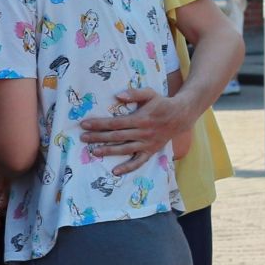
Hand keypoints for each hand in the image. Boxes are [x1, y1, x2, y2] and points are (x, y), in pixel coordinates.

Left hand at [77, 88, 192, 175]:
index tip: (85, 124)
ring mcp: (147, 144)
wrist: (181, 116)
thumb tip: (118, 96)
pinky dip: (128, 168)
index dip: (99, 124)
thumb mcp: (150, 94)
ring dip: (109, 152)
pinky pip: (139, 162)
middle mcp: (143, 133)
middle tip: (83, 138)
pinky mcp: (151, 151)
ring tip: (94, 152)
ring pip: (125, 150)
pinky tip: (115, 171)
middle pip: (117, 137)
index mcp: (141, 119)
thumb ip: (135, 93)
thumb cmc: (162, 103)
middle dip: (98, 137)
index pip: (116, 123)